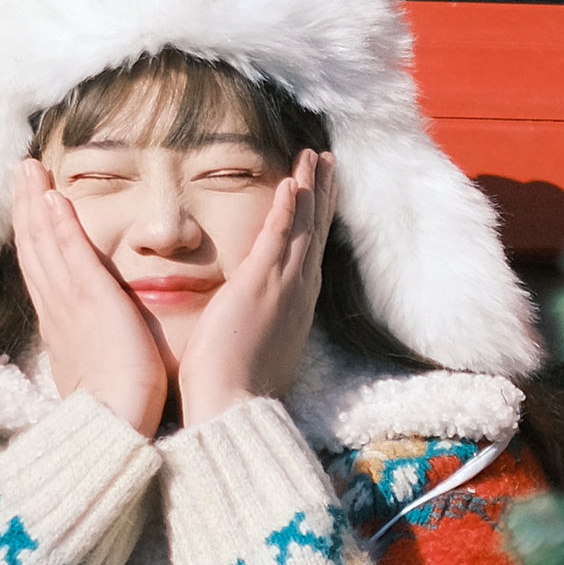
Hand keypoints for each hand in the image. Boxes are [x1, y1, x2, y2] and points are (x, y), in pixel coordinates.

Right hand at [11, 160, 170, 437]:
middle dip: (25, 208)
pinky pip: (69, 253)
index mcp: (60, 327)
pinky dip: (58, 224)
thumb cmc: (118, 410)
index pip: (42, 270)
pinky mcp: (89, 299)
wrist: (116, 428)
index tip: (32, 206)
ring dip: (34, 203)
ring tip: (28, 169)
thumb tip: (103, 346)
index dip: (33, 235)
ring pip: (43, 243)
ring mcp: (69, 303)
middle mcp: (56, 310)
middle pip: (33, 248)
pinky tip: (54, 196)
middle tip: (20, 171)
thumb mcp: (100, 373)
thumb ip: (99, 350)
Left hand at [177, 149, 333, 426]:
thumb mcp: (255, 349)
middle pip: (315, 231)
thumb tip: (250, 322)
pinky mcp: (261, 284)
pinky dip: (287, 208)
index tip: (320, 192)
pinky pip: (278, 236)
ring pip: (303, 226)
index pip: (309, 252)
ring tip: (315, 156)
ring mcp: (283, 286)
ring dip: (309, 188)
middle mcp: (298, 292)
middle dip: (323, 193)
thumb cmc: (236, 389)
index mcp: (295, 307)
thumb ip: (258, 327)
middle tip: (329, 160)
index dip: (317, 219)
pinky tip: (291, 183)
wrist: (233, 408)